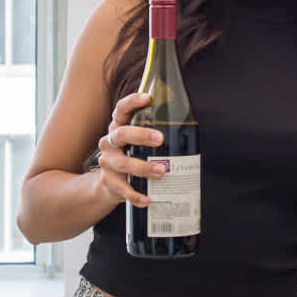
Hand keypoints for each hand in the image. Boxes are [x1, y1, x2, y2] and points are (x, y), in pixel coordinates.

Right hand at [93, 91, 161, 205]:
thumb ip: (154, 133)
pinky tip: (147, 199)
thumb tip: (189, 126)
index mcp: (118, 127)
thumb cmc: (132, 156)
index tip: (148, 98)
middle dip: (141, 135)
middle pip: (121, 134)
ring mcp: (108, 163)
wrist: (109, 185)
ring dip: (143, 167)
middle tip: (160, 139)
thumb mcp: (138, 143)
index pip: (121, 109)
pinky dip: (136, 195)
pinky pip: (123, 189)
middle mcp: (110, 142)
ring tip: (162, 171)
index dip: (132, 102)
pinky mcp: (109, 182)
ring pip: (123, 163)